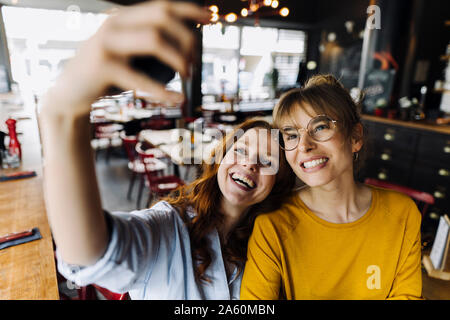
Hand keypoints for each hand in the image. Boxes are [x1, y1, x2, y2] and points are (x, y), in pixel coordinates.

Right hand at [43, 1, 210, 117]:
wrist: (69, 95)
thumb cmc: (106, 76)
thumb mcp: (126, 54)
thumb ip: (147, 44)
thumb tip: (187, 45)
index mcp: (123, 18)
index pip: (162, 6)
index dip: (190, 10)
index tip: (211, 19)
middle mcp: (114, 23)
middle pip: (162, 19)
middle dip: (186, 39)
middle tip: (194, 63)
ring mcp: (106, 43)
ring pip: (154, 40)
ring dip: (179, 59)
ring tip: (188, 76)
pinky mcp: (103, 67)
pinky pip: (141, 79)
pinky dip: (164, 91)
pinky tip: (179, 99)